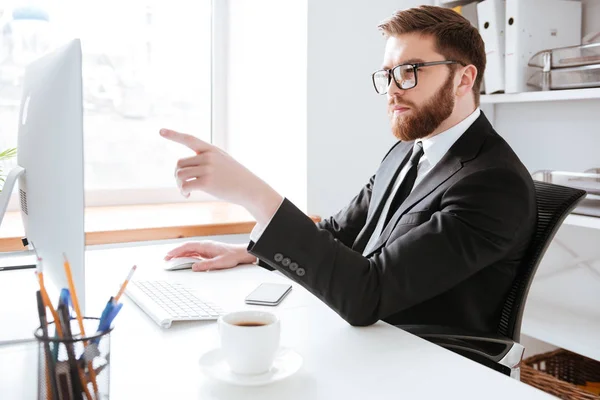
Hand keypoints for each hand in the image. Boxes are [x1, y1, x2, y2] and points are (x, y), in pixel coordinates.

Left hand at [160, 128, 281, 224]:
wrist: (250, 188)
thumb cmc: (235, 177)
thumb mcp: (223, 162)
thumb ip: (205, 160)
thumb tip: (182, 170)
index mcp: (211, 150)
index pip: (190, 139)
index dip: (174, 135)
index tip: (160, 131)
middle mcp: (208, 157)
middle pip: (179, 163)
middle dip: (178, 175)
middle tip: (183, 185)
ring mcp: (208, 169)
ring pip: (180, 174)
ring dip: (179, 184)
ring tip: (186, 191)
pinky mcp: (207, 182)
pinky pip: (185, 185)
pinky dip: (183, 191)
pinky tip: (188, 195)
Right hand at [164, 241, 256, 271]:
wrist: (240, 253)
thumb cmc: (232, 256)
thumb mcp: (219, 262)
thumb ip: (206, 265)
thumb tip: (193, 267)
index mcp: (205, 246)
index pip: (187, 247)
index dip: (176, 251)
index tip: (168, 255)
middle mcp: (204, 246)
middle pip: (186, 248)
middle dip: (175, 253)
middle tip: (166, 259)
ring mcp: (205, 249)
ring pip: (189, 251)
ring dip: (180, 255)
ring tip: (171, 260)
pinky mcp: (207, 252)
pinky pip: (194, 253)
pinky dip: (187, 256)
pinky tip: (183, 260)